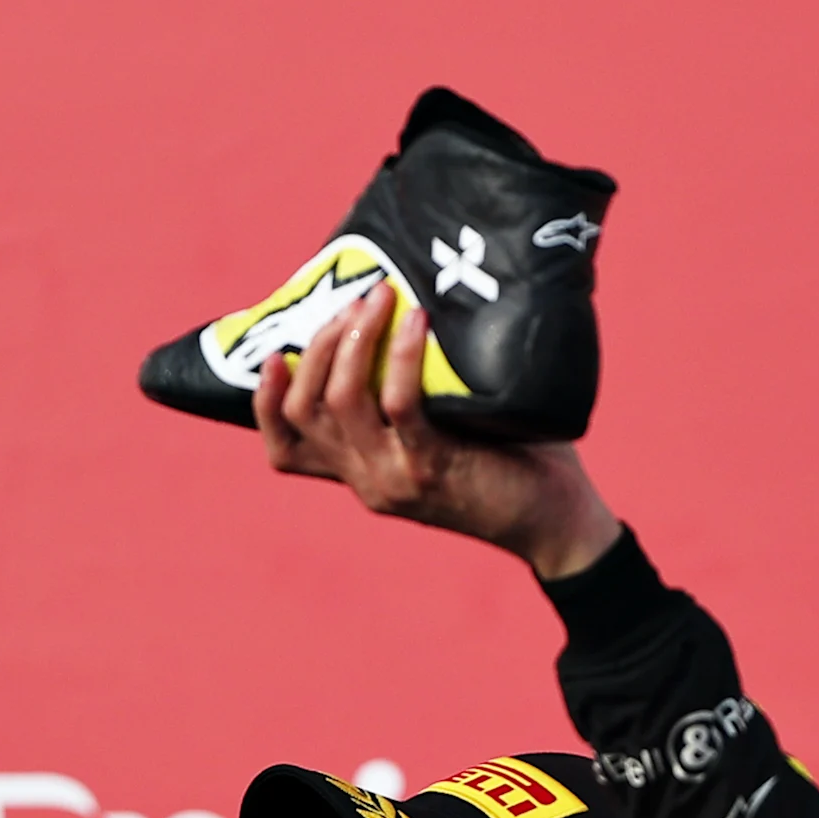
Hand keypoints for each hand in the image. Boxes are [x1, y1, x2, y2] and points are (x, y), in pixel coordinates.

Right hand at [253, 283, 623, 578]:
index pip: (284, 450)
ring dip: (355, 338)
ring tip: (382, 295)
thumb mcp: (440, 433)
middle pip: (303, 409)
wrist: (555, 522)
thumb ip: (405, 401)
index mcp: (359, 474)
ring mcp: (394, 479)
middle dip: (321, 343)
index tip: (274, 354)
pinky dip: (401, 354)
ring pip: (340, 401)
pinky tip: (418, 321)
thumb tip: (397, 314)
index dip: (263, 403)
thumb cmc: (507, 460)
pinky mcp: (431, 469)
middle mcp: (366, 482)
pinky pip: (400, 403)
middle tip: (356, 297)